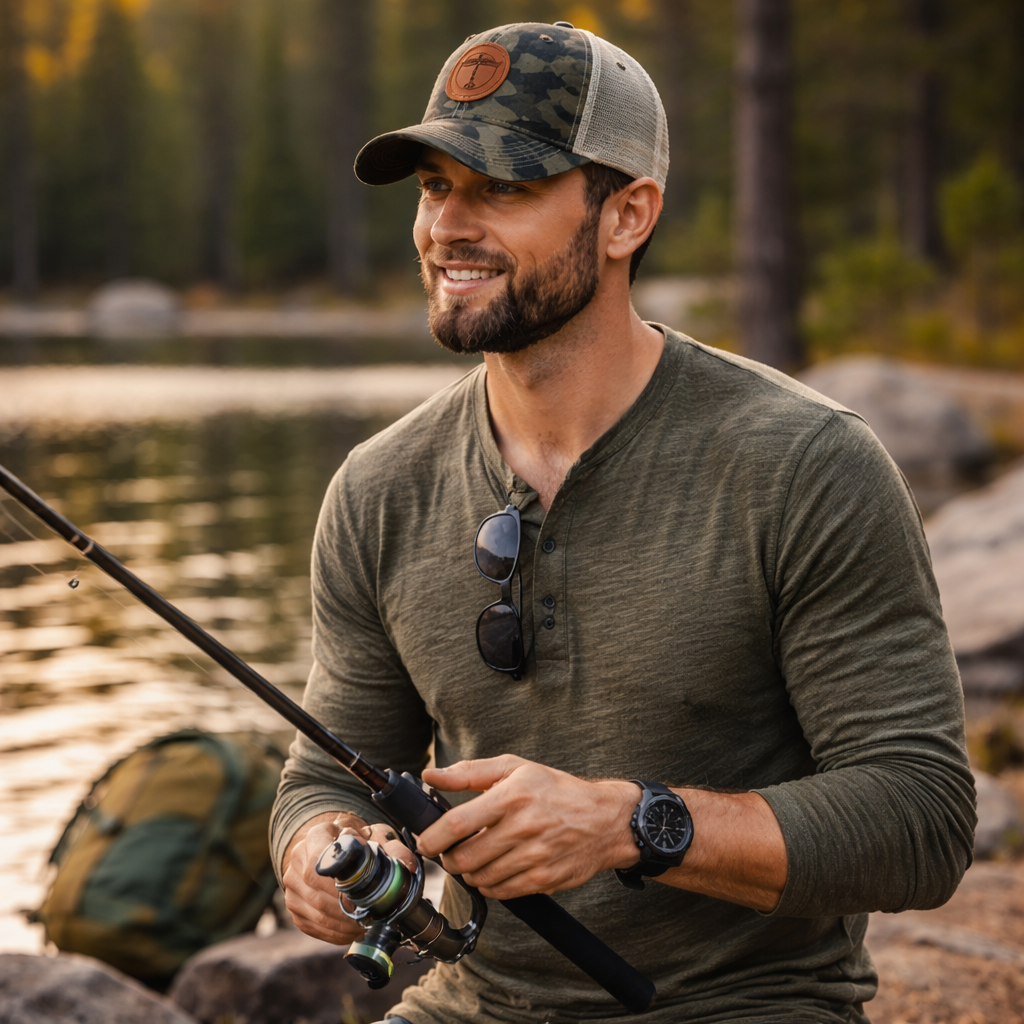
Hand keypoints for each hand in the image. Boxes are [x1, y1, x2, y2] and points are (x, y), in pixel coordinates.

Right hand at [282, 813, 417, 943]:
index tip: (363, 893)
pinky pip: (313, 926)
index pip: (321, 859)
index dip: (340, 881)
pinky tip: (352, 930)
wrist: (333, 849)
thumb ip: (393, 849)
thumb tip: (408, 866)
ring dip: (343, 925)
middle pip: (318, 891)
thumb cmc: (357, 842)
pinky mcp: (294, 906)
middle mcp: (297, 858)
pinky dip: (335, 933)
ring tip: (366, 926)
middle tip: (372, 917)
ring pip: (316, 912)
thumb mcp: (376, 837)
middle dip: (347, 908)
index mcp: (318, 835)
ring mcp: (292, 885)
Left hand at [418, 755, 639, 899]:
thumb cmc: (555, 789)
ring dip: (469, 872)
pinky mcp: (544, 879)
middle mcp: (523, 827)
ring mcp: (535, 857)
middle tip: (451, 851)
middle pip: (465, 857)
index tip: (424, 841)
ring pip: (481, 878)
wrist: (605, 819)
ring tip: (475, 858)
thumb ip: (469, 773)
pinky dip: (489, 884)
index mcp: (512, 796)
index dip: (433, 838)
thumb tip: (430, 776)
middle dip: (449, 859)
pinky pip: (502, 892)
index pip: (458, 823)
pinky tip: (495, 869)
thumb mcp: (515, 768)